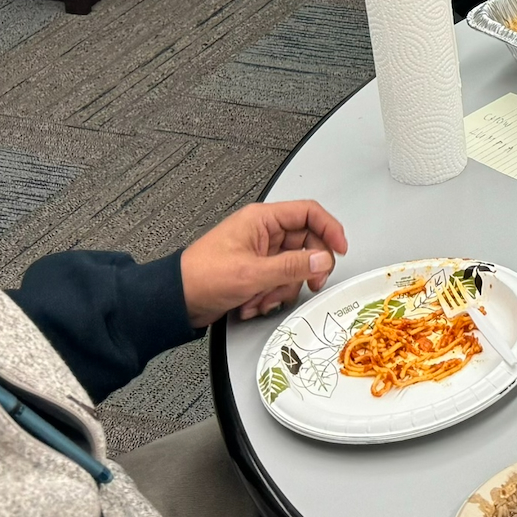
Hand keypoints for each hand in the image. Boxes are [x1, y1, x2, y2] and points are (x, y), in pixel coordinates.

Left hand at [179, 199, 348, 326]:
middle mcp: (264, 232)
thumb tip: (323, 260)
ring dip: (282, 288)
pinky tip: (252, 303)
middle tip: (309, 284)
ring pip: (294, 267)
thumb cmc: (203, 277)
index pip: (309, 213)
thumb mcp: (252, 273)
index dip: (330, 229)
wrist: (175, 301)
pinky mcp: (255, 272)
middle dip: (305, 269)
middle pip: (305, 243)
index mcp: (262, 219)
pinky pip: (279, 280)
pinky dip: (270, 295)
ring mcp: (260, 253)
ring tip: (261, 299)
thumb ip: (292, 266)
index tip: (341, 250)